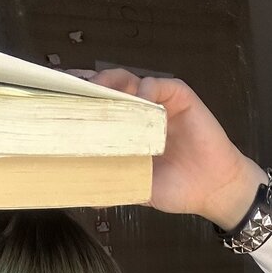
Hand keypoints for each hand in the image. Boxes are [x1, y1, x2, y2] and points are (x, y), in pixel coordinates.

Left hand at [81, 68, 267, 227]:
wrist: (212, 190)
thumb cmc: (177, 188)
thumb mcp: (138, 187)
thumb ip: (114, 181)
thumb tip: (83, 192)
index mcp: (128, 130)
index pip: (99, 107)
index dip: (80, 99)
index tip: (58, 99)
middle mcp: (141, 112)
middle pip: (110, 87)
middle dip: (91, 86)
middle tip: (77, 93)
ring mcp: (161, 103)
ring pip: (131, 80)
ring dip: (114, 83)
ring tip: (104, 93)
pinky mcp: (181, 98)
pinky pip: (160, 84)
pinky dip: (148, 90)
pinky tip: (142, 102)